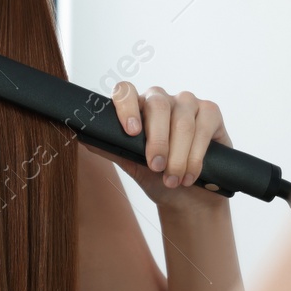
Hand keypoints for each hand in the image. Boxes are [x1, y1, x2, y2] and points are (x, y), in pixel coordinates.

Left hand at [90, 83, 232, 208]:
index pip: (125, 91)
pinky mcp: (210, 112)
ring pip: (182, 120)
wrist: (188, 199)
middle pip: (157, 105)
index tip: (131, 132)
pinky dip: (197, 154)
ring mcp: (187, 103)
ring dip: (178, 155)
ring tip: (174, 179)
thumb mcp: (130, 165)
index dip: (126, 107)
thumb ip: (109, 147)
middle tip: (156, 167)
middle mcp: (161, 100)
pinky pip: (203, 125)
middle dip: (157, 140)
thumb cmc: (157, 178)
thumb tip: (80, 135)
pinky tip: (191, 173)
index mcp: (136, 108)